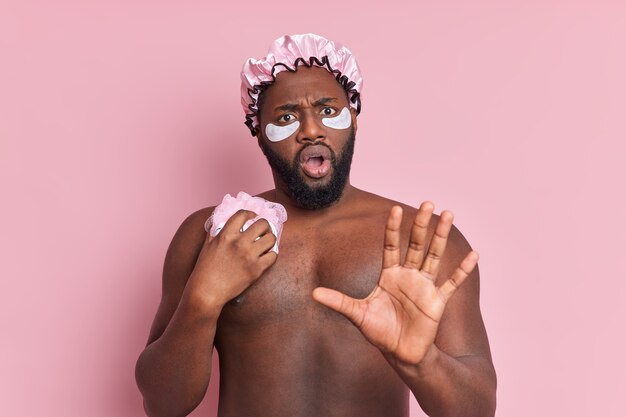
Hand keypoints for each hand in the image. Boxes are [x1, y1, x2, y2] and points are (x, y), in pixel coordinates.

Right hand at [188, 209, 277, 306]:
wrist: (207, 292)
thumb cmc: (204, 270)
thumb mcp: (207, 246)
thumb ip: (215, 232)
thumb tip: (220, 222)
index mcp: (226, 235)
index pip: (242, 214)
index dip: (250, 213)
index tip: (253, 217)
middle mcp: (239, 243)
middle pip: (262, 224)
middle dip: (265, 225)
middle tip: (263, 230)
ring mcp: (249, 256)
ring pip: (271, 238)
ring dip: (270, 238)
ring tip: (266, 242)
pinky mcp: (256, 269)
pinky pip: (273, 256)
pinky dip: (271, 254)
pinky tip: (267, 255)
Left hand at [312, 202, 478, 364]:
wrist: (401, 353)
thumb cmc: (380, 332)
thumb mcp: (358, 315)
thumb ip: (339, 302)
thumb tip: (313, 294)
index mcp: (389, 275)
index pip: (390, 246)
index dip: (392, 228)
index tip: (394, 209)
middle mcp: (408, 276)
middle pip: (415, 245)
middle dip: (421, 225)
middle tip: (427, 203)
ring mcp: (424, 286)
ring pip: (434, 256)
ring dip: (441, 237)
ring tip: (449, 214)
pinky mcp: (437, 301)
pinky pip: (453, 283)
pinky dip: (462, 270)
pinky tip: (474, 255)